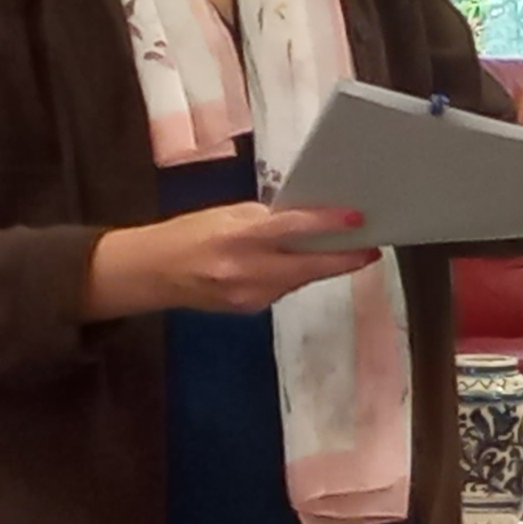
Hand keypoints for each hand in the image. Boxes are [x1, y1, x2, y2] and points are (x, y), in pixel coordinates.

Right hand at [85, 203, 375, 317]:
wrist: (151, 274)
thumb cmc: (189, 234)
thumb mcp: (226, 214)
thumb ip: (266, 219)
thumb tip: (305, 220)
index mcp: (238, 237)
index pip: (292, 229)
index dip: (329, 225)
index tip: (357, 218)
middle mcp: (246, 270)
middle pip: (309, 266)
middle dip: (344, 259)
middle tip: (370, 248)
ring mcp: (249, 295)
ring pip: (299, 280)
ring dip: (321, 267)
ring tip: (342, 251)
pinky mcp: (250, 309)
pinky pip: (283, 290)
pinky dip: (295, 277)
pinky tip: (301, 266)